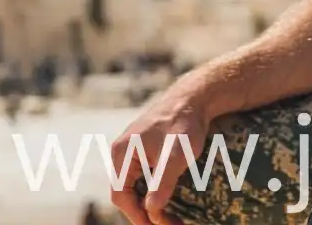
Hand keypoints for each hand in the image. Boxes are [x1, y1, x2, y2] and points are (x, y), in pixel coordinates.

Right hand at [108, 73, 221, 224]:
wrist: (192, 99)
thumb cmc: (183, 124)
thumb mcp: (176, 155)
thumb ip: (162, 182)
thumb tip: (151, 210)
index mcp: (122, 153)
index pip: (120, 196)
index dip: (138, 216)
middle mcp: (122, 153)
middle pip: (127, 195)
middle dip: (147, 215)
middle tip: (173, 224)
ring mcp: (131, 152)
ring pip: (135, 189)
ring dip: (151, 207)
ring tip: (175, 219)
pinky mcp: (143, 152)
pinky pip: (143, 180)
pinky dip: (154, 195)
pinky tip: (172, 202)